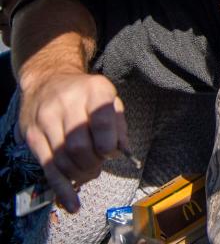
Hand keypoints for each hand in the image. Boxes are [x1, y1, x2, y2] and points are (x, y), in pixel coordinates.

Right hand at [18, 72, 127, 212]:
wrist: (48, 79)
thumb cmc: (87, 94)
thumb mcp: (110, 98)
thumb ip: (119, 124)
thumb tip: (123, 151)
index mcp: (94, 90)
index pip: (101, 122)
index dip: (108, 145)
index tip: (111, 152)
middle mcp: (67, 103)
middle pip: (79, 146)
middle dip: (93, 163)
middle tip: (98, 164)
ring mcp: (45, 119)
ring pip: (62, 160)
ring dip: (79, 175)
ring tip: (87, 173)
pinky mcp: (31, 135)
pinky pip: (47, 167)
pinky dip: (61, 188)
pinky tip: (72, 203)